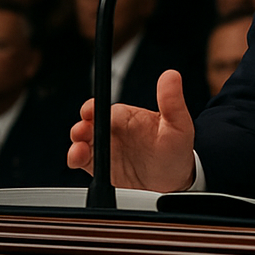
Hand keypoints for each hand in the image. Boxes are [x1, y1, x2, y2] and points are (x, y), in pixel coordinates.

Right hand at [67, 69, 196, 192]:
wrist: (175, 178)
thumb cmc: (176, 148)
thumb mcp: (178, 123)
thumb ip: (172, 101)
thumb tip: (171, 75)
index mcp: (127, 117)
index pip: (104, 108)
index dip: (93, 108)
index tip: (90, 111)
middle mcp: (113, 131)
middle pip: (88, 125)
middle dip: (81, 128)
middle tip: (82, 132)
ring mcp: (105, 148)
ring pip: (82, 143)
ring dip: (76, 145)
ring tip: (80, 150)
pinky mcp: (100, 166)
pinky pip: (83, 160)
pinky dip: (76, 159)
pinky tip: (80, 159)